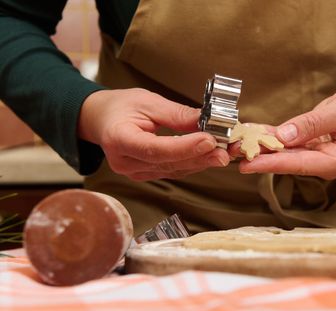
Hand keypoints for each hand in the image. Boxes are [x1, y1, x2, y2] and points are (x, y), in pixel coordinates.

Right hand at [78, 88, 229, 180]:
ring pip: (174, 170)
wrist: (101, 120)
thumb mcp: (148, 102)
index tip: (208, 140)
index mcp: (119, 139)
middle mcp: (125, 162)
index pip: (155, 148)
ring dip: (201, 161)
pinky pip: (173, 171)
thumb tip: (207, 121)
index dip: (184, 147)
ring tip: (223, 151)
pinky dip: (192, 162)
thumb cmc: (120, 107)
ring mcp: (135, 172)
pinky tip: (208, 155)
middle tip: (224, 150)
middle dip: (200, 156)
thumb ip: (177, 114)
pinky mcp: (146, 175)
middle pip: (168, 163)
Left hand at [238, 85, 335, 179]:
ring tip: (235, 146)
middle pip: (288, 162)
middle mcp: (327, 163)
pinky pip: (289, 144)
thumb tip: (285, 136)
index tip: (248, 163)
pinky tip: (252, 135)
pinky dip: (271, 139)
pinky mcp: (313, 148)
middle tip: (231, 155)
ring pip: (286, 154)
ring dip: (261, 149)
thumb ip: (315, 123)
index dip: (271, 162)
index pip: (299, 163)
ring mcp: (319, 157)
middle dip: (259, 158)